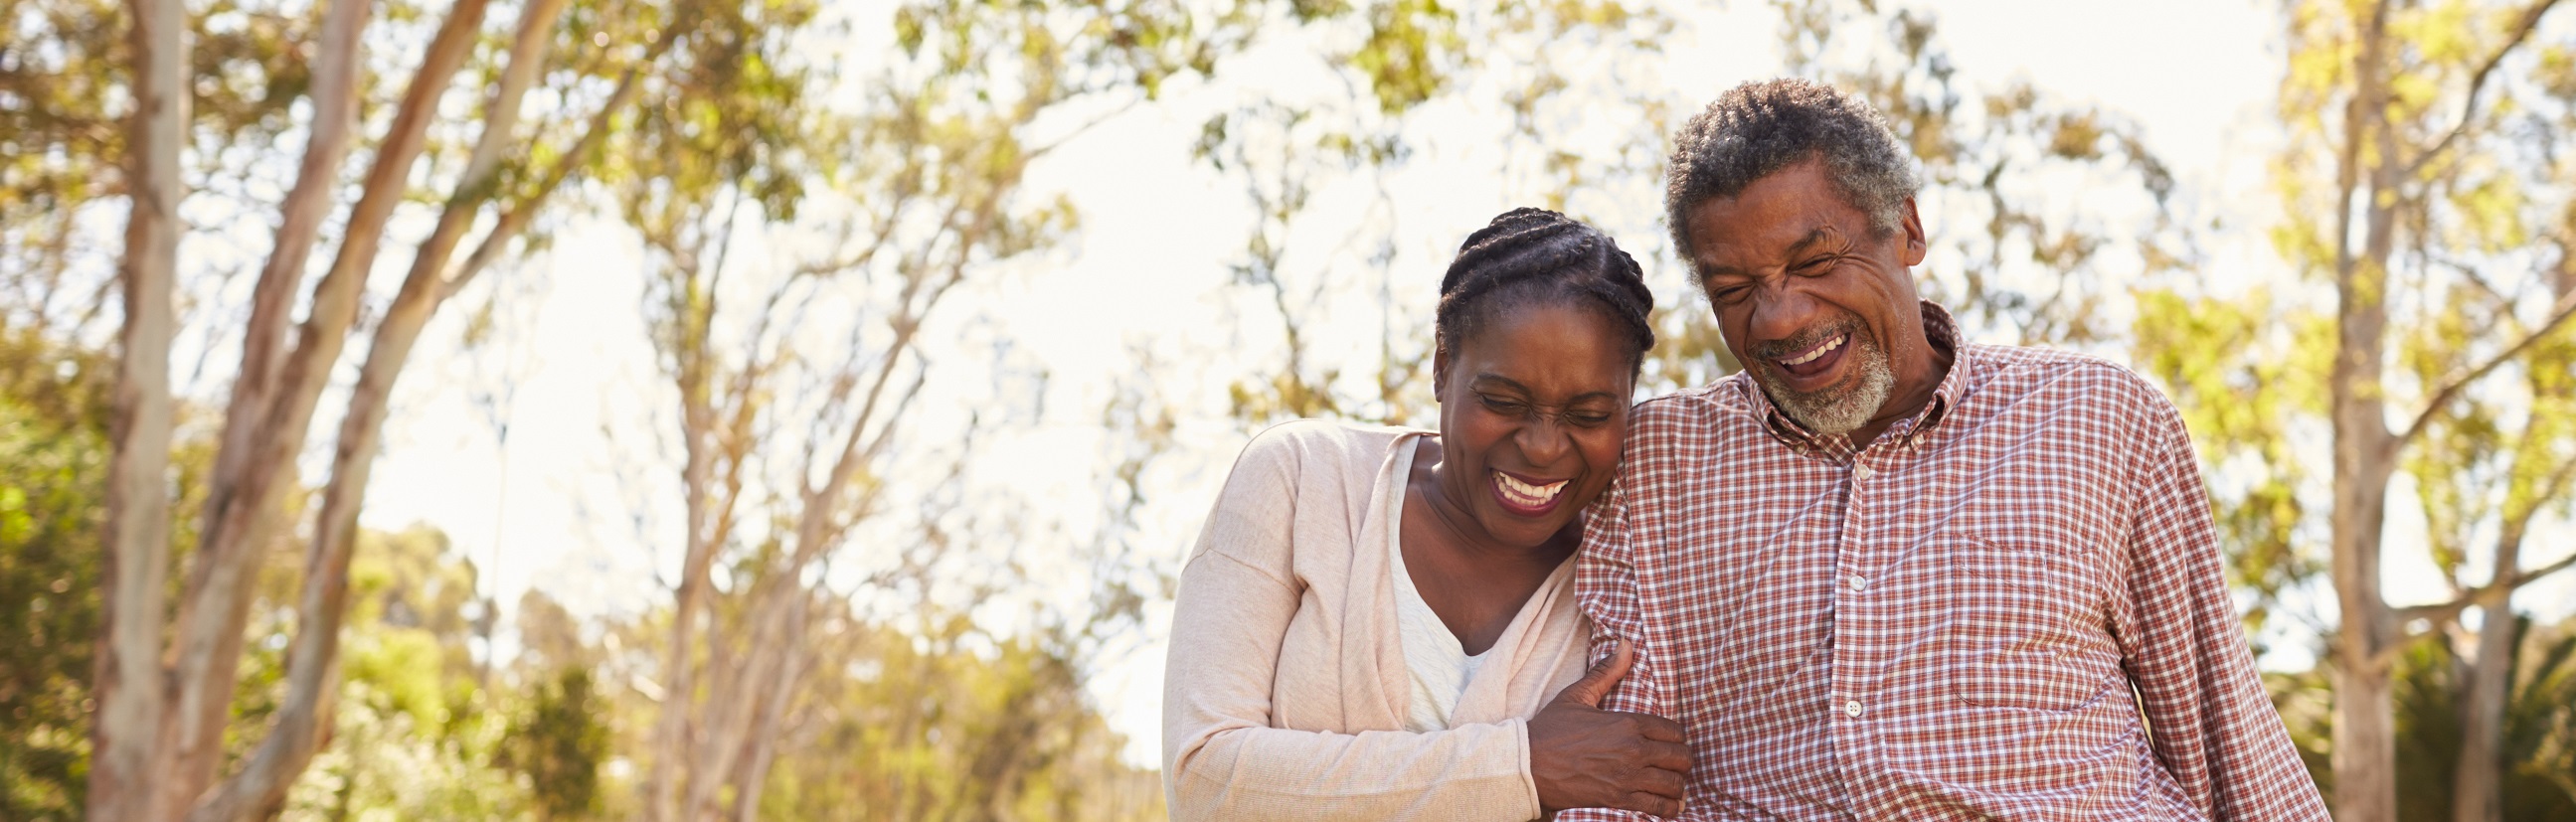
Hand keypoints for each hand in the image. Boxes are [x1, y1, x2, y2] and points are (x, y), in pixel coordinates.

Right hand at [1528, 639, 1691, 816]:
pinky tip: (1668, 805)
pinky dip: (1669, 808)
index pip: (1674, 730)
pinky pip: (1659, 807)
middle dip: (1681, 760)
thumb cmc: (1550, 730)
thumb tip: (1626, 644)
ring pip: (1674, 783)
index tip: (1669, 741)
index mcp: (1627, 722)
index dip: (1676, 736)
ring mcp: (1628, 777)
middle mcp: (1634, 749)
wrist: (1527, 765)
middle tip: (1673, 762)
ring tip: (1671, 783)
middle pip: (1681, 757)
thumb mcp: (1577, 695)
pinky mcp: (1619, 799)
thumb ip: (1606, 672)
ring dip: (1676, 784)